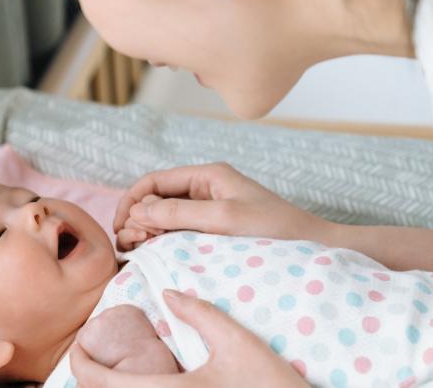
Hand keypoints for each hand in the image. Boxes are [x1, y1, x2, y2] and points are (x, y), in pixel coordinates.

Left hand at [69, 289, 306, 387]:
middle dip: (92, 377)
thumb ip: (200, 313)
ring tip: (119, 368)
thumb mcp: (237, 341)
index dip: (81, 361)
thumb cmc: (272, 385)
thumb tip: (168, 292)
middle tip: (97, 352)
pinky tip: (151, 384)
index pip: (100, 383)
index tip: (81, 344)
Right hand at [113, 162, 330, 250]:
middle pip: (156, 198)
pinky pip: (181, 231)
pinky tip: (159, 256)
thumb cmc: (274, 230)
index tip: (121, 228)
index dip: (131, 201)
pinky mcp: (216, 229)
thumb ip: (179, 212)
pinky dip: (164, 241)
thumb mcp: (223, 219)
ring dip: (148, 231)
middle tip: (131, 246)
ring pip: (165, 217)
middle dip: (137, 218)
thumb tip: (137, 210)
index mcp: (208, 175)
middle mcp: (206, 188)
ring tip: (140, 252)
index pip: (154, 181)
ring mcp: (211, 209)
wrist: (312, 247)